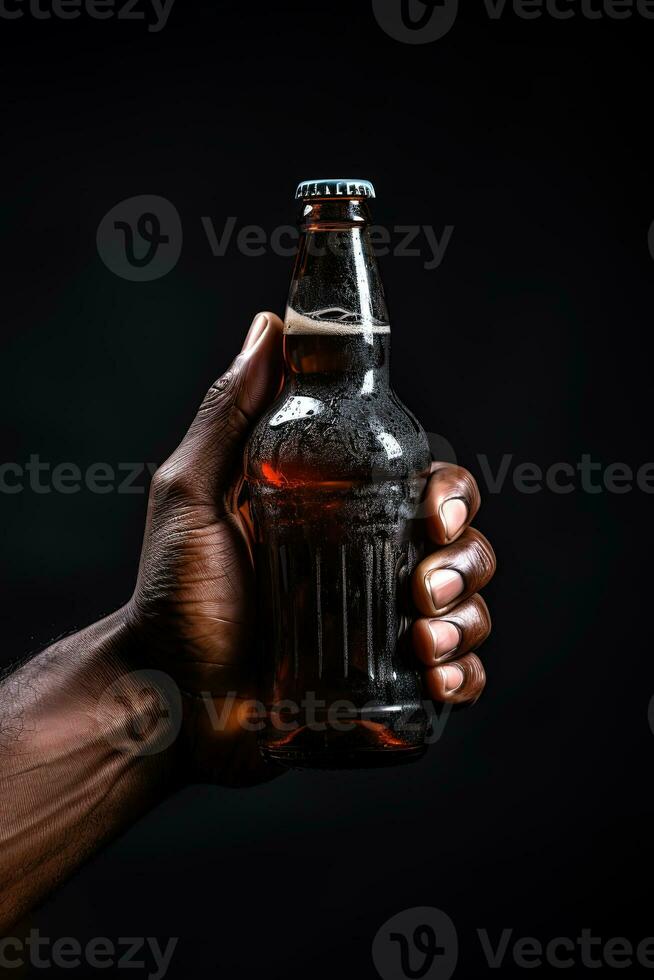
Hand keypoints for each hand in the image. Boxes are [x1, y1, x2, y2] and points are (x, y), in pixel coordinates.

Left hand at [126, 312, 495, 782]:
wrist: (165, 697)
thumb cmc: (172, 596)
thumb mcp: (193, 494)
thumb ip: (228, 413)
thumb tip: (268, 326)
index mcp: (340, 516)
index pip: (426, 487)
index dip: (451, 494)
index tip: (434, 514)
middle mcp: (369, 566)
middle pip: (461, 546)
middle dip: (464, 561)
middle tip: (423, 587)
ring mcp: (381, 629)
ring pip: (469, 608)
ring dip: (467, 618)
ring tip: (424, 639)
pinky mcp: (385, 687)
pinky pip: (456, 676)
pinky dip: (463, 674)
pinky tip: (436, 678)